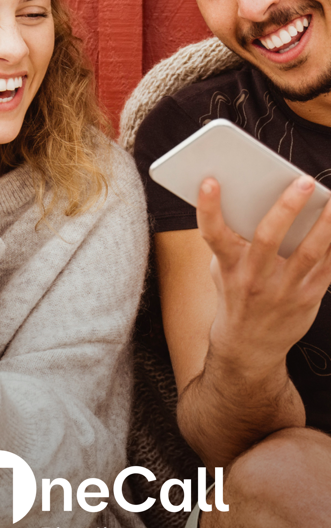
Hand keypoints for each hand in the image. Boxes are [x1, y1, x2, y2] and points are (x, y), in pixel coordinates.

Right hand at [197, 174, 330, 376]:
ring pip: (308, 252)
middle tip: (305, 181)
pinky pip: (328, 267)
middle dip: (287, 207)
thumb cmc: (236, 294)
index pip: (213, 234)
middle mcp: (253, 278)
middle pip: (268, 238)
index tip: (209, 181)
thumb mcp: (223, 268)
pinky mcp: (307, 299)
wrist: (248, 347)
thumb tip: (253, 196)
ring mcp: (282, 291)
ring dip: (325, 224)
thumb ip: (234, 238)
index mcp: (228, 265)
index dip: (208, 208)